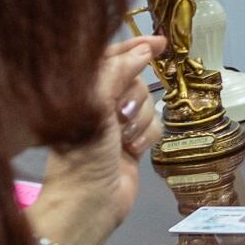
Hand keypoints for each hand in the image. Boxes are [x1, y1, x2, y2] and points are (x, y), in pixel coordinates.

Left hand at [22, 37, 164, 244]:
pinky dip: (147, 137)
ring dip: (140, 121)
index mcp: (83, 89)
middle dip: (134, 97)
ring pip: (148, 104)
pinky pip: (154, 126)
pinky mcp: (133, 143)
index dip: (135, 47)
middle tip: (120, 116)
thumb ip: (119, 72)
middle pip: (136, 80)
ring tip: (124, 140)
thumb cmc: (84, 152)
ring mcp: (117, 124)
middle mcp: (100, 102)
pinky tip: (133, 151)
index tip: (160, 43)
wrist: (90, 201)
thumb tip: (144, 50)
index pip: (111, 57)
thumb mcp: (97, 104)